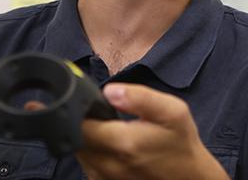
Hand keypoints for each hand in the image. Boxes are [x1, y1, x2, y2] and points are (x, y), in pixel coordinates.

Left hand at [76, 83, 228, 179]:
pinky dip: (92, 154)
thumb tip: (109, 91)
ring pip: (80, 154)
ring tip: (104, 128)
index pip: (80, 125)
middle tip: (96, 113)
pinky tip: (107, 144)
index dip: (79, 110)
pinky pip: (89, 167)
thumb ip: (139, 97)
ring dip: (86, 139)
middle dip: (81, 123)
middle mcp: (111, 166)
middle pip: (76, 139)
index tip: (86, 102)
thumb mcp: (171, 111)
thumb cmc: (181, 143)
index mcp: (123, 144)